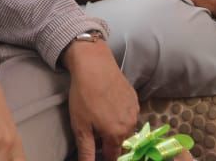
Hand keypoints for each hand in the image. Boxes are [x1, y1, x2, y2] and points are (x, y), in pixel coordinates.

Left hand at [63, 40, 138, 160]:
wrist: (94, 64)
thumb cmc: (84, 95)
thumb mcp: (80, 126)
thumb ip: (87, 150)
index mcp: (116, 135)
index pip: (113, 156)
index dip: (104, 157)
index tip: (97, 150)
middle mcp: (130, 125)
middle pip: (120, 142)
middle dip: (109, 141)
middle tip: (94, 129)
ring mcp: (135, 111)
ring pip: (126, 128)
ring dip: (116, 127)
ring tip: (100, 114)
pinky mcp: (135, 98)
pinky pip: (129, 113)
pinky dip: (120, 113)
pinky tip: (108, 104)